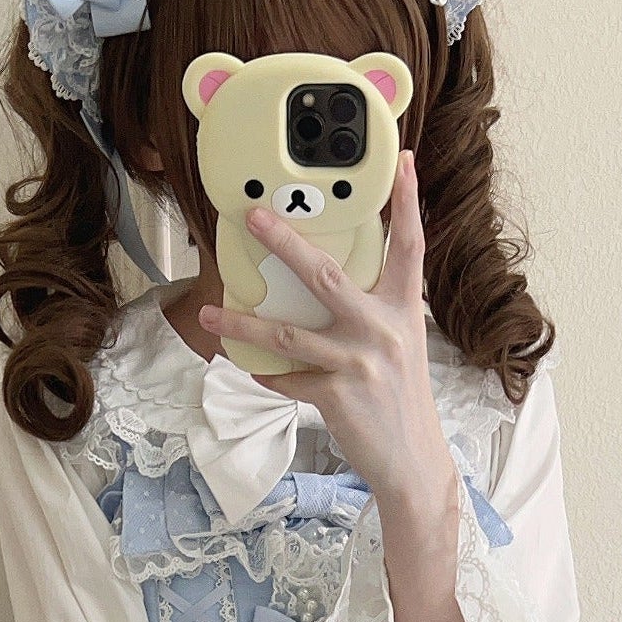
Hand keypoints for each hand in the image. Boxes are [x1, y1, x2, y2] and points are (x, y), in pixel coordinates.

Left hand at [198, 152, 452, 525]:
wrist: (412, 461)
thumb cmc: (400, 399)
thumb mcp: (400, 345)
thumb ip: (374, 310)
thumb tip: (328, 282)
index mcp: (402, 309)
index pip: (409, 245)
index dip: (408, 202)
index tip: (405, 161)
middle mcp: (383, 329)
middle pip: (325, 274)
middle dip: (285, 242)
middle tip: (252, 216)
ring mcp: (359, 362)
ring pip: (287, 333)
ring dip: (243, 326)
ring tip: (210, 317)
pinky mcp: (338, 395)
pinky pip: (288, 378)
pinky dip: (268, 375)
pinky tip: (252, 371)